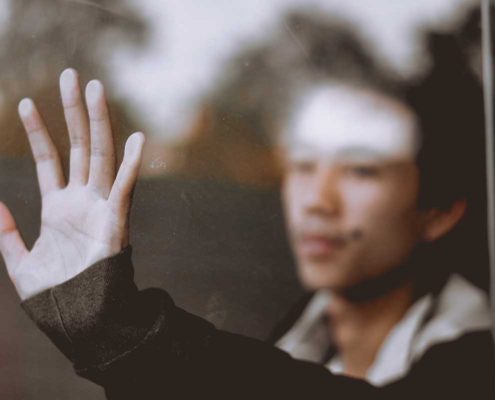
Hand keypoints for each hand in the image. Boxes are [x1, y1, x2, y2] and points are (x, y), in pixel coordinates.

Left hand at [0, 69, 144, 300]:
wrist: (81, 323)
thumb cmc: (55, 299)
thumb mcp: (20, 264)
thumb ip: (5, 235)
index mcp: (59, 208)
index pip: (50, 160)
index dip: (38, 132)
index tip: (26, 103)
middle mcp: (82, 201)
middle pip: (79, 147)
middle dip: (73, 111)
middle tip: (72, 75)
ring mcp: (100, 208)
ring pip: (101, 157)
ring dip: (99, 123)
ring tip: (95, 88)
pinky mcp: (116, 223)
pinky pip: (124, 190)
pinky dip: (131, 166)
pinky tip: (137, 139)